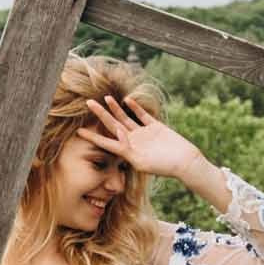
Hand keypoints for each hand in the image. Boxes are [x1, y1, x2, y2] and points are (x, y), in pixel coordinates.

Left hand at [79, 95, 209, 184]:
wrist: (185, 162)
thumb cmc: (164, 166)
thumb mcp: (141, 161)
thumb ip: (127, 147)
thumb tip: (117, 132)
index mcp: (128, 152)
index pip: (106, 142)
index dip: (92, 137)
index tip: (79, 131)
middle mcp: (133, 142)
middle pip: (113, 125)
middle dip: (100, 114)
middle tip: (88, 103)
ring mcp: (144, 134)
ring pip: (125, 118)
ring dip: (115, 108)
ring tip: (105, 98)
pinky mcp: (155, 127)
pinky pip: (142, 115)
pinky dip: (135, 108)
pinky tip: (127, 99)